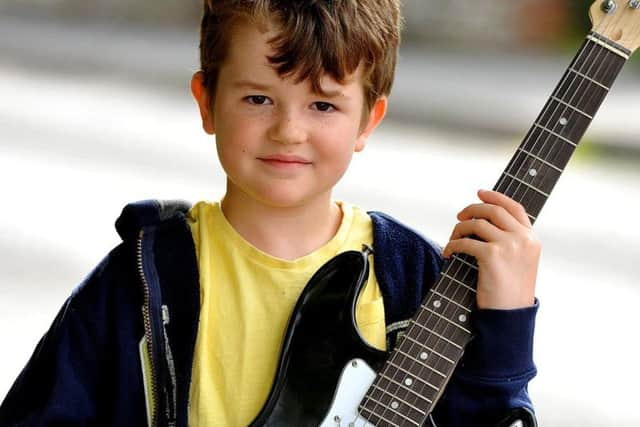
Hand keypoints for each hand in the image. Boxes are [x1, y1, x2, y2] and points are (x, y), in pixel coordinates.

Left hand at [442, 190, 539, 308]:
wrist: (510, 316)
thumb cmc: (510, 293)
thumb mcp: (520, 263)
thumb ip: (511, 241)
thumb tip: (484, 223)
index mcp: (532, 239)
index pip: (514, 207)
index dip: (495, 197)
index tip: (479, 193)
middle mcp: (523, 239)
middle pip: (493, 210)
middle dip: (472, 210)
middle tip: (460, 217)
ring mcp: (509, 246)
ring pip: (476, 224)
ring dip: (459, 229)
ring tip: (453, 239)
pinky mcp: (492, 256)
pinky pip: (465, 242)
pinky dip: (452, 245)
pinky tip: (448, 253)